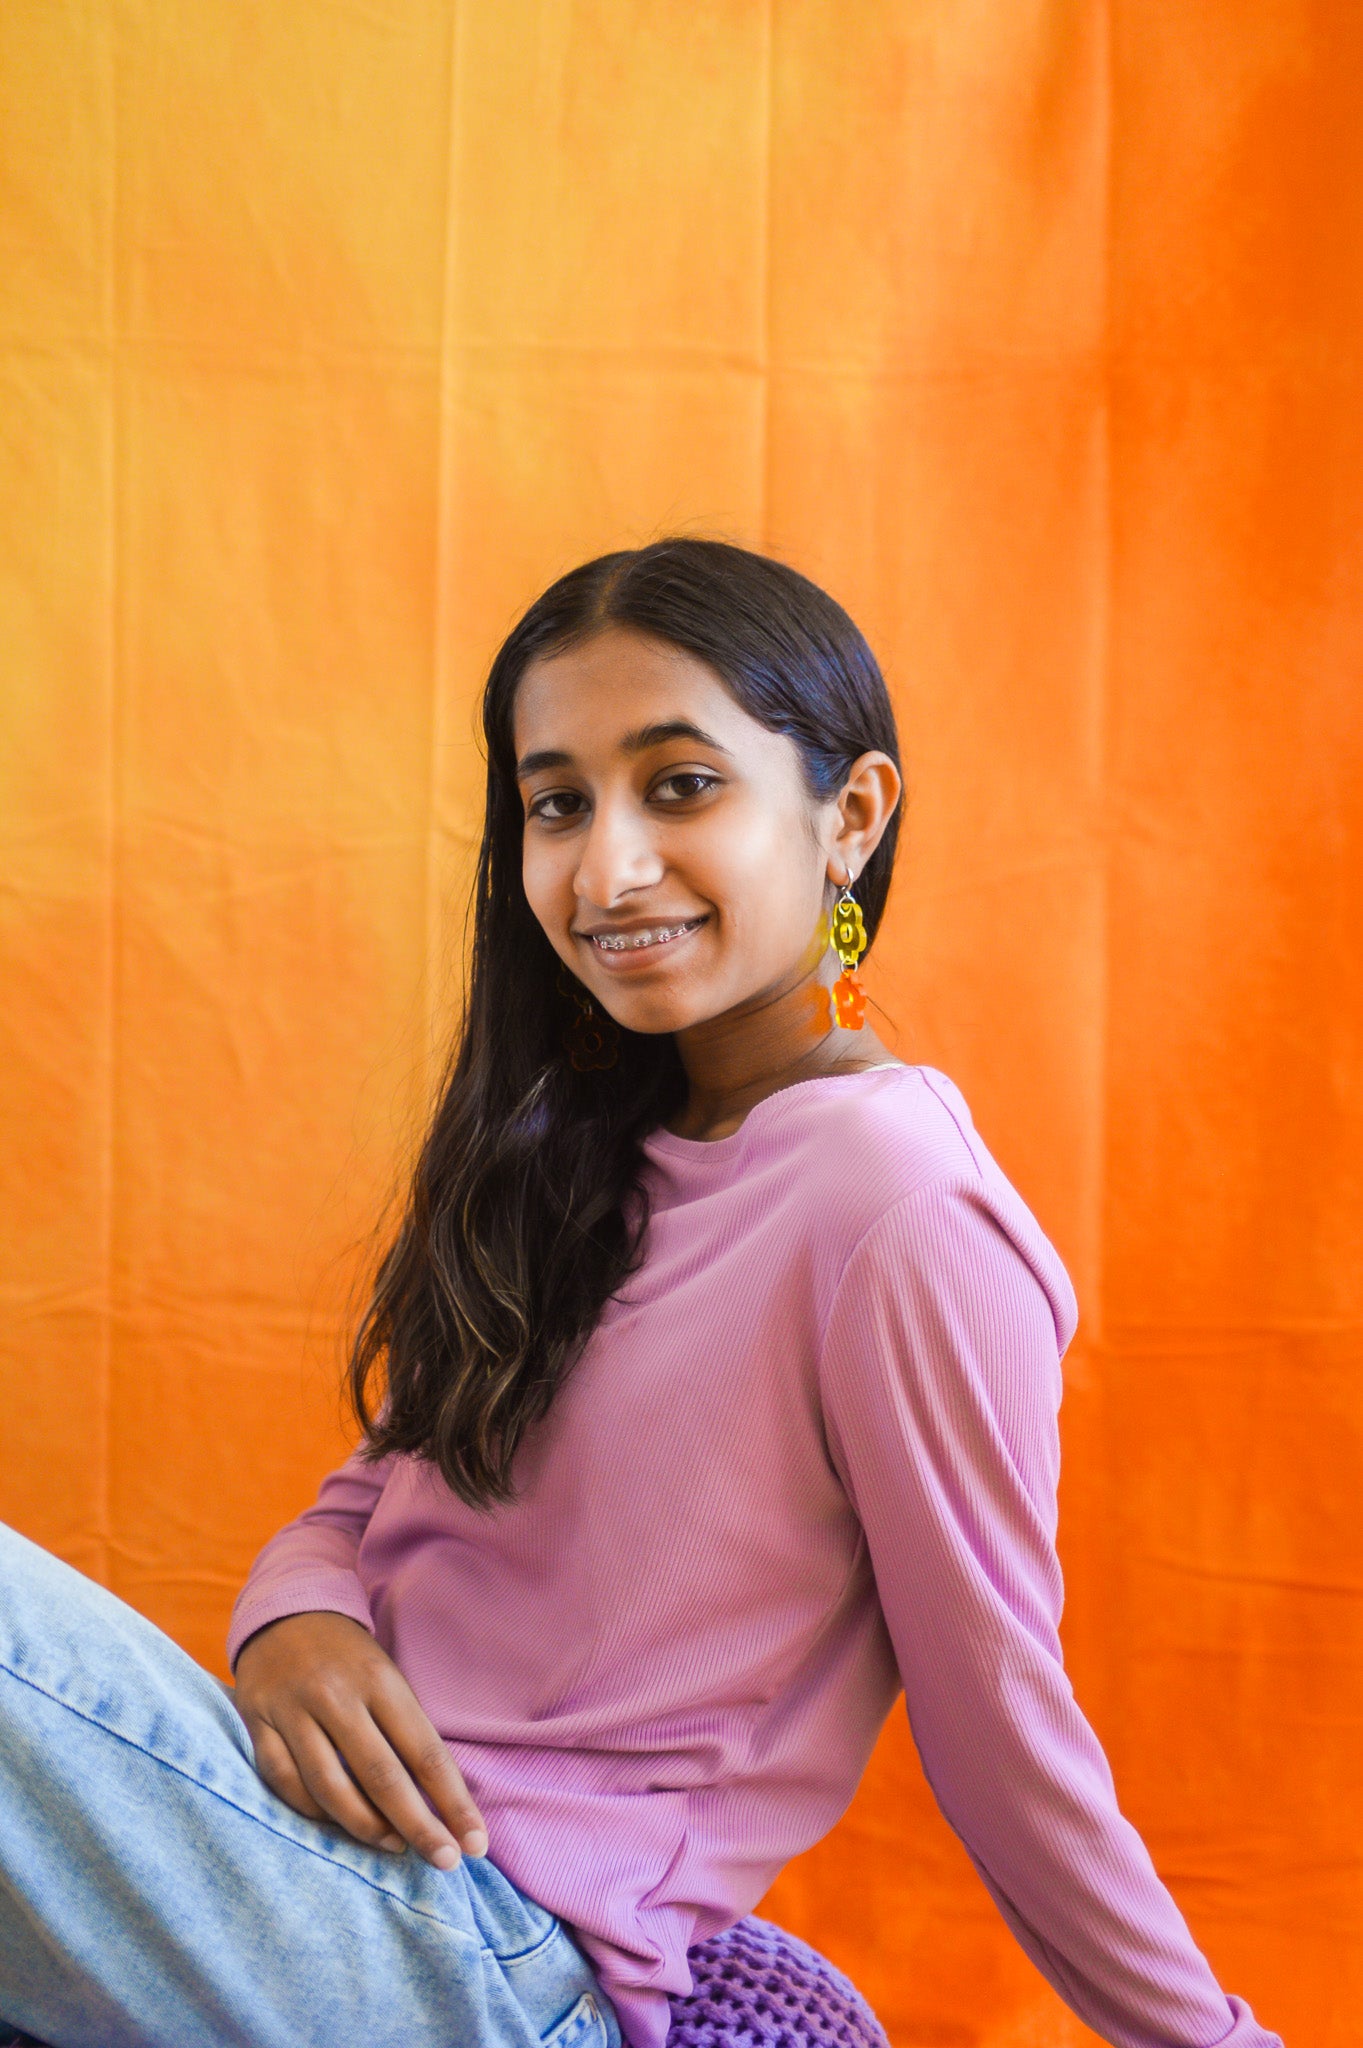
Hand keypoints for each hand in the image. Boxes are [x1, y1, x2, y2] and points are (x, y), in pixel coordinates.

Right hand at [232, 1609, 487, 1868]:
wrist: (284, 1611)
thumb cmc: (349, 1656)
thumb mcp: (386, 1675)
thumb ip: (405, 1730)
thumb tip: (440, 1800)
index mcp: (380, 1680)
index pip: (424, 1751)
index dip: (452, 1801)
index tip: (476, 1843)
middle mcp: (337, 1695)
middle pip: (381, 1776)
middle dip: (418, 1826)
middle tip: (445, 1861)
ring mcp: (293, 1709)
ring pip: (329, 1787)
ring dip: (365, 1828)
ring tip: (394, 1847)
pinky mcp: (257, 1721)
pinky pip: (284, 1781)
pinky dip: (312, 1812)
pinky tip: (336, 1825)